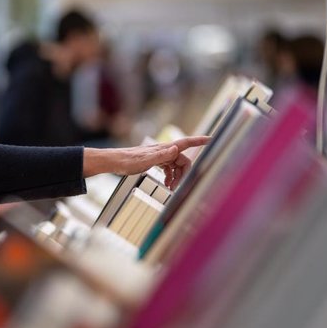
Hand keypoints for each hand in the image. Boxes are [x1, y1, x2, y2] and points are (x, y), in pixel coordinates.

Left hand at [82, 136, 210, 189]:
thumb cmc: (127, 160)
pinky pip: (168, 168)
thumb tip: (175, 149)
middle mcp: (163, 151)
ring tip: (170, 188)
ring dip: (176, 177)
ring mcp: (158, 156)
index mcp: (163, 149)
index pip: (185, 143)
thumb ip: (160, 156)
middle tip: (177, 187)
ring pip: (175, 165)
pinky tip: (166, 184)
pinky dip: (170, 176)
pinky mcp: (153, 161)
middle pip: (182, 160)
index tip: (212, 139)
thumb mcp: (144, 161)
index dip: (199, 141)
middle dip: (184, 173)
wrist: (114, 162)